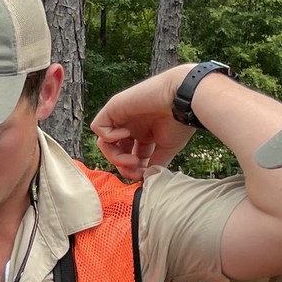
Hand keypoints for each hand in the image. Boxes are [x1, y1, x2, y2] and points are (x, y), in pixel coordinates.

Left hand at [87, 64, 202, 181]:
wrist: (183, 99)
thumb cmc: (179, 121)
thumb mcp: (166, 149)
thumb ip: (154, 165)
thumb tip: (145, 181)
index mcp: (144, 134)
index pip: (130, 156)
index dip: (134, 169)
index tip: (144, 176)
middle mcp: (131, 126)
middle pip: (115, 151)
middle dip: (122, 165)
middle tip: (135, 169)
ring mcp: (122, 117)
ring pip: (104, 143)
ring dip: (115, 156)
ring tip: (131, 160)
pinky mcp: (114, 107)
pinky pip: (98, 126)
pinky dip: (108, 136)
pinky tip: (127, 134)